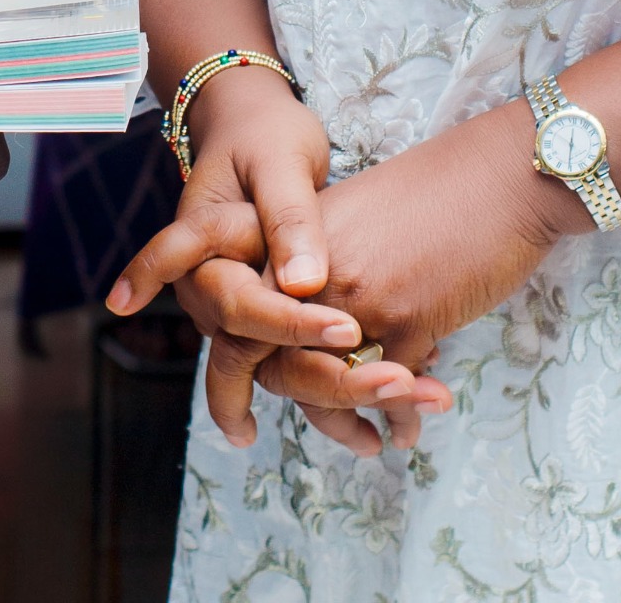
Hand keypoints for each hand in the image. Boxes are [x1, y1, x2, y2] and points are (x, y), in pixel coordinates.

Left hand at [121, 95, 577, 452]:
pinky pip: (382, 386)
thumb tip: (327, 318)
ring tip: (368, 445)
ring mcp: (357, 293)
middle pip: (249, 335)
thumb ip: (331, 263)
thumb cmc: (443, 195)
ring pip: (313, 375)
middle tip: (239, 434)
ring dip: (338, 418)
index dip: (157, 269)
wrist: (502, 176)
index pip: (214, 253)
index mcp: (297, 229)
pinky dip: (397, 413)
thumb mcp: (367, 218)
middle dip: (232, 394)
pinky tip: (408, 429)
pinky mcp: (405, 319)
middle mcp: (313, 262)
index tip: (118, 300)